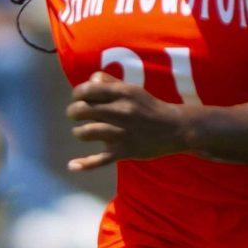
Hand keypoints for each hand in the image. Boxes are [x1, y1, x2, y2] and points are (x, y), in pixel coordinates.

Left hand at [65, 75, 186, 170]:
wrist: (174, 128)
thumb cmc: (148, 107)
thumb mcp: (132, 89)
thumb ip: (110, 82)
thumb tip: (89, 81)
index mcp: (122, 93)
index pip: (88, 90)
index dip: (77, 94)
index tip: (78, 99)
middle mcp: (121, 111)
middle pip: (83, 110)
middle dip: (73, 112)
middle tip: (74, 115)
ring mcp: (122, 132)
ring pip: (88, 132)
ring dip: (79, 132)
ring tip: (81, 132)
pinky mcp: (125, 150)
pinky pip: (101, 159)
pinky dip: (85, 164)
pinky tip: (72, 165)